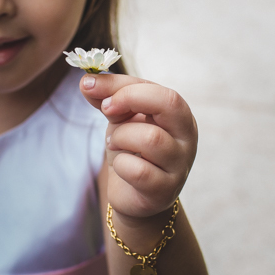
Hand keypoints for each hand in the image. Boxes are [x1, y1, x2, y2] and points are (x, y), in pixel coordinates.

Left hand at [80, 74, 197, 218]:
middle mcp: (187, 137)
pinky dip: (122, 165)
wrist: (132, 193)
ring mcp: (179, 165)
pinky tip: (122, 167)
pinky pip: (140, 170)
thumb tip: (87, 81)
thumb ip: (108, 98)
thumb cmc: (131, 150)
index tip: (92, 86)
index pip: (158, 89)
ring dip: (121, 137)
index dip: (123, 86)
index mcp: (179, 114)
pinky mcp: (165, 190)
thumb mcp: (120, 119)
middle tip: (107, 109)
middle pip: (169, 102)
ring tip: (114, 143)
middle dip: (130, 99)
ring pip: (151, 138)